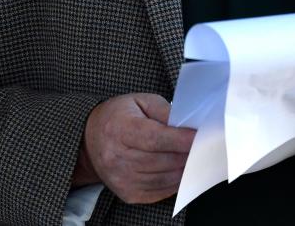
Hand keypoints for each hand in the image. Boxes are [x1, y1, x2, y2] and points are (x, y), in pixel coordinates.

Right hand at [75, 93, 195, 204]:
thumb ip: (164, 111)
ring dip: (183, 168)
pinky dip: (174, 181)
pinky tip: (180, 169)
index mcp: (119, 129)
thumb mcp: (140, 101)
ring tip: (194, 156)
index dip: (180, 139)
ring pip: (164, 178)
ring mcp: (121, 179)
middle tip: (203, 146)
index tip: (199, 137)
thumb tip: (187, 125)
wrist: (90, 139)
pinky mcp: (127, 194)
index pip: (155, 138)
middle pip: (162, 160)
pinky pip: (160, 191)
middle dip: (186, 154)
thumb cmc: (119, 116)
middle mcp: (117, 158)